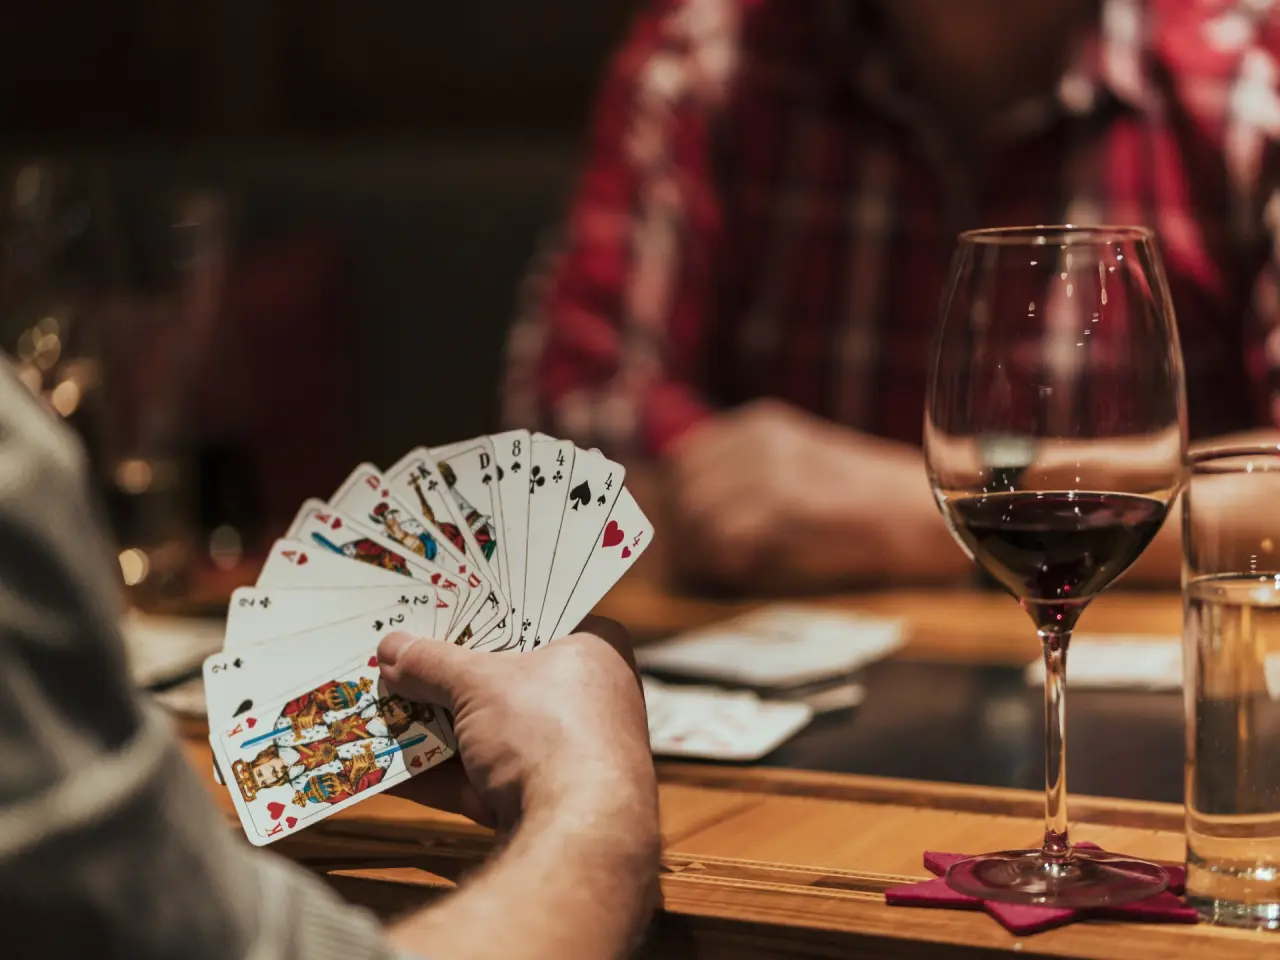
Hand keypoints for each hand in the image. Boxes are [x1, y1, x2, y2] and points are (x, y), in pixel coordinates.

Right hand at [375, 616, 655, 832]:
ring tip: (378, 702)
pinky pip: (480, 777)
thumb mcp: (480, 684)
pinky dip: (436, 772)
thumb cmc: (548, 732)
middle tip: (399, 652)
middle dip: (448, 674)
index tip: (442, 603)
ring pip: (487, 730)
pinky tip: (380, 763)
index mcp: (594, 650)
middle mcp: (588, 699)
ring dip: (433, 725)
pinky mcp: (540, 801)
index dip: (489, 610)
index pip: (539, 615)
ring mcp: (565, 754)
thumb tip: (391, 648)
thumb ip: (433, 665)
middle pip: (506, 676)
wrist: (577, 836)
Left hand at [666, 399, 965, 588]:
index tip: (691, 534)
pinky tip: (750, 567)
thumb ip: (742, 477)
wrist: (918, 512)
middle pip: (682, 488)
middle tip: (710, 558)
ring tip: (734, 564)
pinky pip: (724, 537)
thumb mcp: (795, 468)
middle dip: (686, 530)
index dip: (679, 502)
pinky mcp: (787, 501)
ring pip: (697, 515)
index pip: (681, 460)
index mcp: (756, 423)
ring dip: (705, 550)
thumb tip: (680, 508)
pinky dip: (728, 561)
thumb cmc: (860, 502)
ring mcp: (771, 466)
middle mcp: (758, 437)